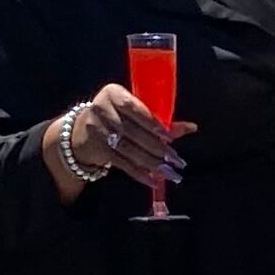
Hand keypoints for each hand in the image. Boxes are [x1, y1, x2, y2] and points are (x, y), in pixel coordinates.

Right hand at [46, 82, 186, 203]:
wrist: (83, 131)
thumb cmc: (119, 117)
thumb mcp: (136, 112)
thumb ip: (161, 119)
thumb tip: (191, 127)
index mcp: (113, 93)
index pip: (134, 107)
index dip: (151, 123)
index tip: (169, 137)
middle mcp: (102, 109)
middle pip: (133, 131)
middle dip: (157, 148)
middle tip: (176, 160)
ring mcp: (96, 129)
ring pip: (128, 149)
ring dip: (152, 163)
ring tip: (170, 173)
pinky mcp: (97, 148)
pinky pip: (121, 162)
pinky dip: (139, 173)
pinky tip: (154, 180)